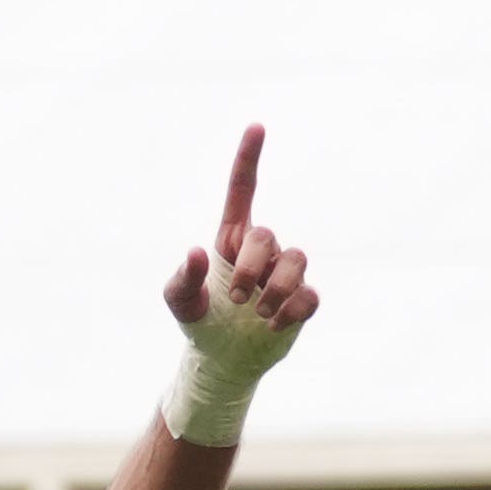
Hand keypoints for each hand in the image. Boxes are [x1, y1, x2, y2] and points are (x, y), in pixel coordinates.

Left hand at [158, 126, 318, 443]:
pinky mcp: (302, 300)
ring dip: (275, 287)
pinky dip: (292, 310)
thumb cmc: (200, 323)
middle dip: (250, 265)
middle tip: (234, 296)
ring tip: (256, 313)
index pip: (243, 191)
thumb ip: (181, 279)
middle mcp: (262, 250)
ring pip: (296, 259)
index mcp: (232, 240)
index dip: (248, 160)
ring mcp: (285, 273)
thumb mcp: (180, 304)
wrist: (222, 362)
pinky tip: (273, 325)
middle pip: (267, 235)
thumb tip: (195, 251)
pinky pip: (310, 295)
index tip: (255, 127)